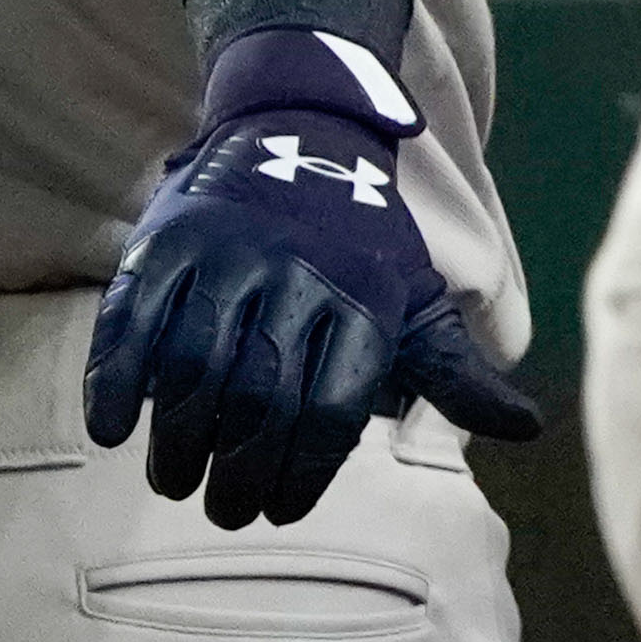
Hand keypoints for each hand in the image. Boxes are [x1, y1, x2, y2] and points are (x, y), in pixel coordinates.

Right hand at [85, 28, 540, 526]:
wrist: (303, 130)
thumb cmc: (362, 241)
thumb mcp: (416, 299)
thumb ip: (456, 372)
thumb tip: (525, 430)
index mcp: (363, 299)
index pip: (334, 408)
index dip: (305, 471)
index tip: (283, 511)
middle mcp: (295, 277)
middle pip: (260, 398)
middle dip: (239, 471)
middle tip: (227, 511)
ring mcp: (226, 257)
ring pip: (192, 368)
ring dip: (177, 440)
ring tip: (178, 479)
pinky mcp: (165, 244)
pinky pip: (130, 323)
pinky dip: (115, 382)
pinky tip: (115, 431)